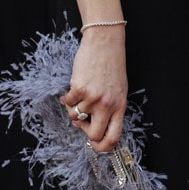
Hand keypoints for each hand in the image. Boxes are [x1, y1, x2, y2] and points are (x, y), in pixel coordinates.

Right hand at [60, 27, 127, 151]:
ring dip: (74, 108)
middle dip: (85, 131)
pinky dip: (67, 98)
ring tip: (80, 95)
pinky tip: (73, 88)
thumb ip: (109, 108)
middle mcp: (108, 104)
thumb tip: (93, 128)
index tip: (95, 145)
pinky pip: (68, 103)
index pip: (114, 137)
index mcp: (120, 106)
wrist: (105, 43)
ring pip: (76, 117)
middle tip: (82, 121)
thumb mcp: (118, 89)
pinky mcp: (79, 89)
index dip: (102, 147)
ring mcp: (93, 97)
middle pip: (94, 135)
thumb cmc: (112, 65)